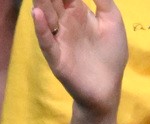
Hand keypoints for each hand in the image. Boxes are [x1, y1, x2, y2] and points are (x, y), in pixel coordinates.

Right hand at [32, 0, 127, 115]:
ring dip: (40, 2)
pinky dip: (42, 29)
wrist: (108, 89)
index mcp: (77, 12)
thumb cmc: (110, 55)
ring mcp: (59, 40)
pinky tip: (37, 15)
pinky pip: (47, 42)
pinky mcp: (57, 58)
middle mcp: (65, 23)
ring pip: (46, 16)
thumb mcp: (112, 20)